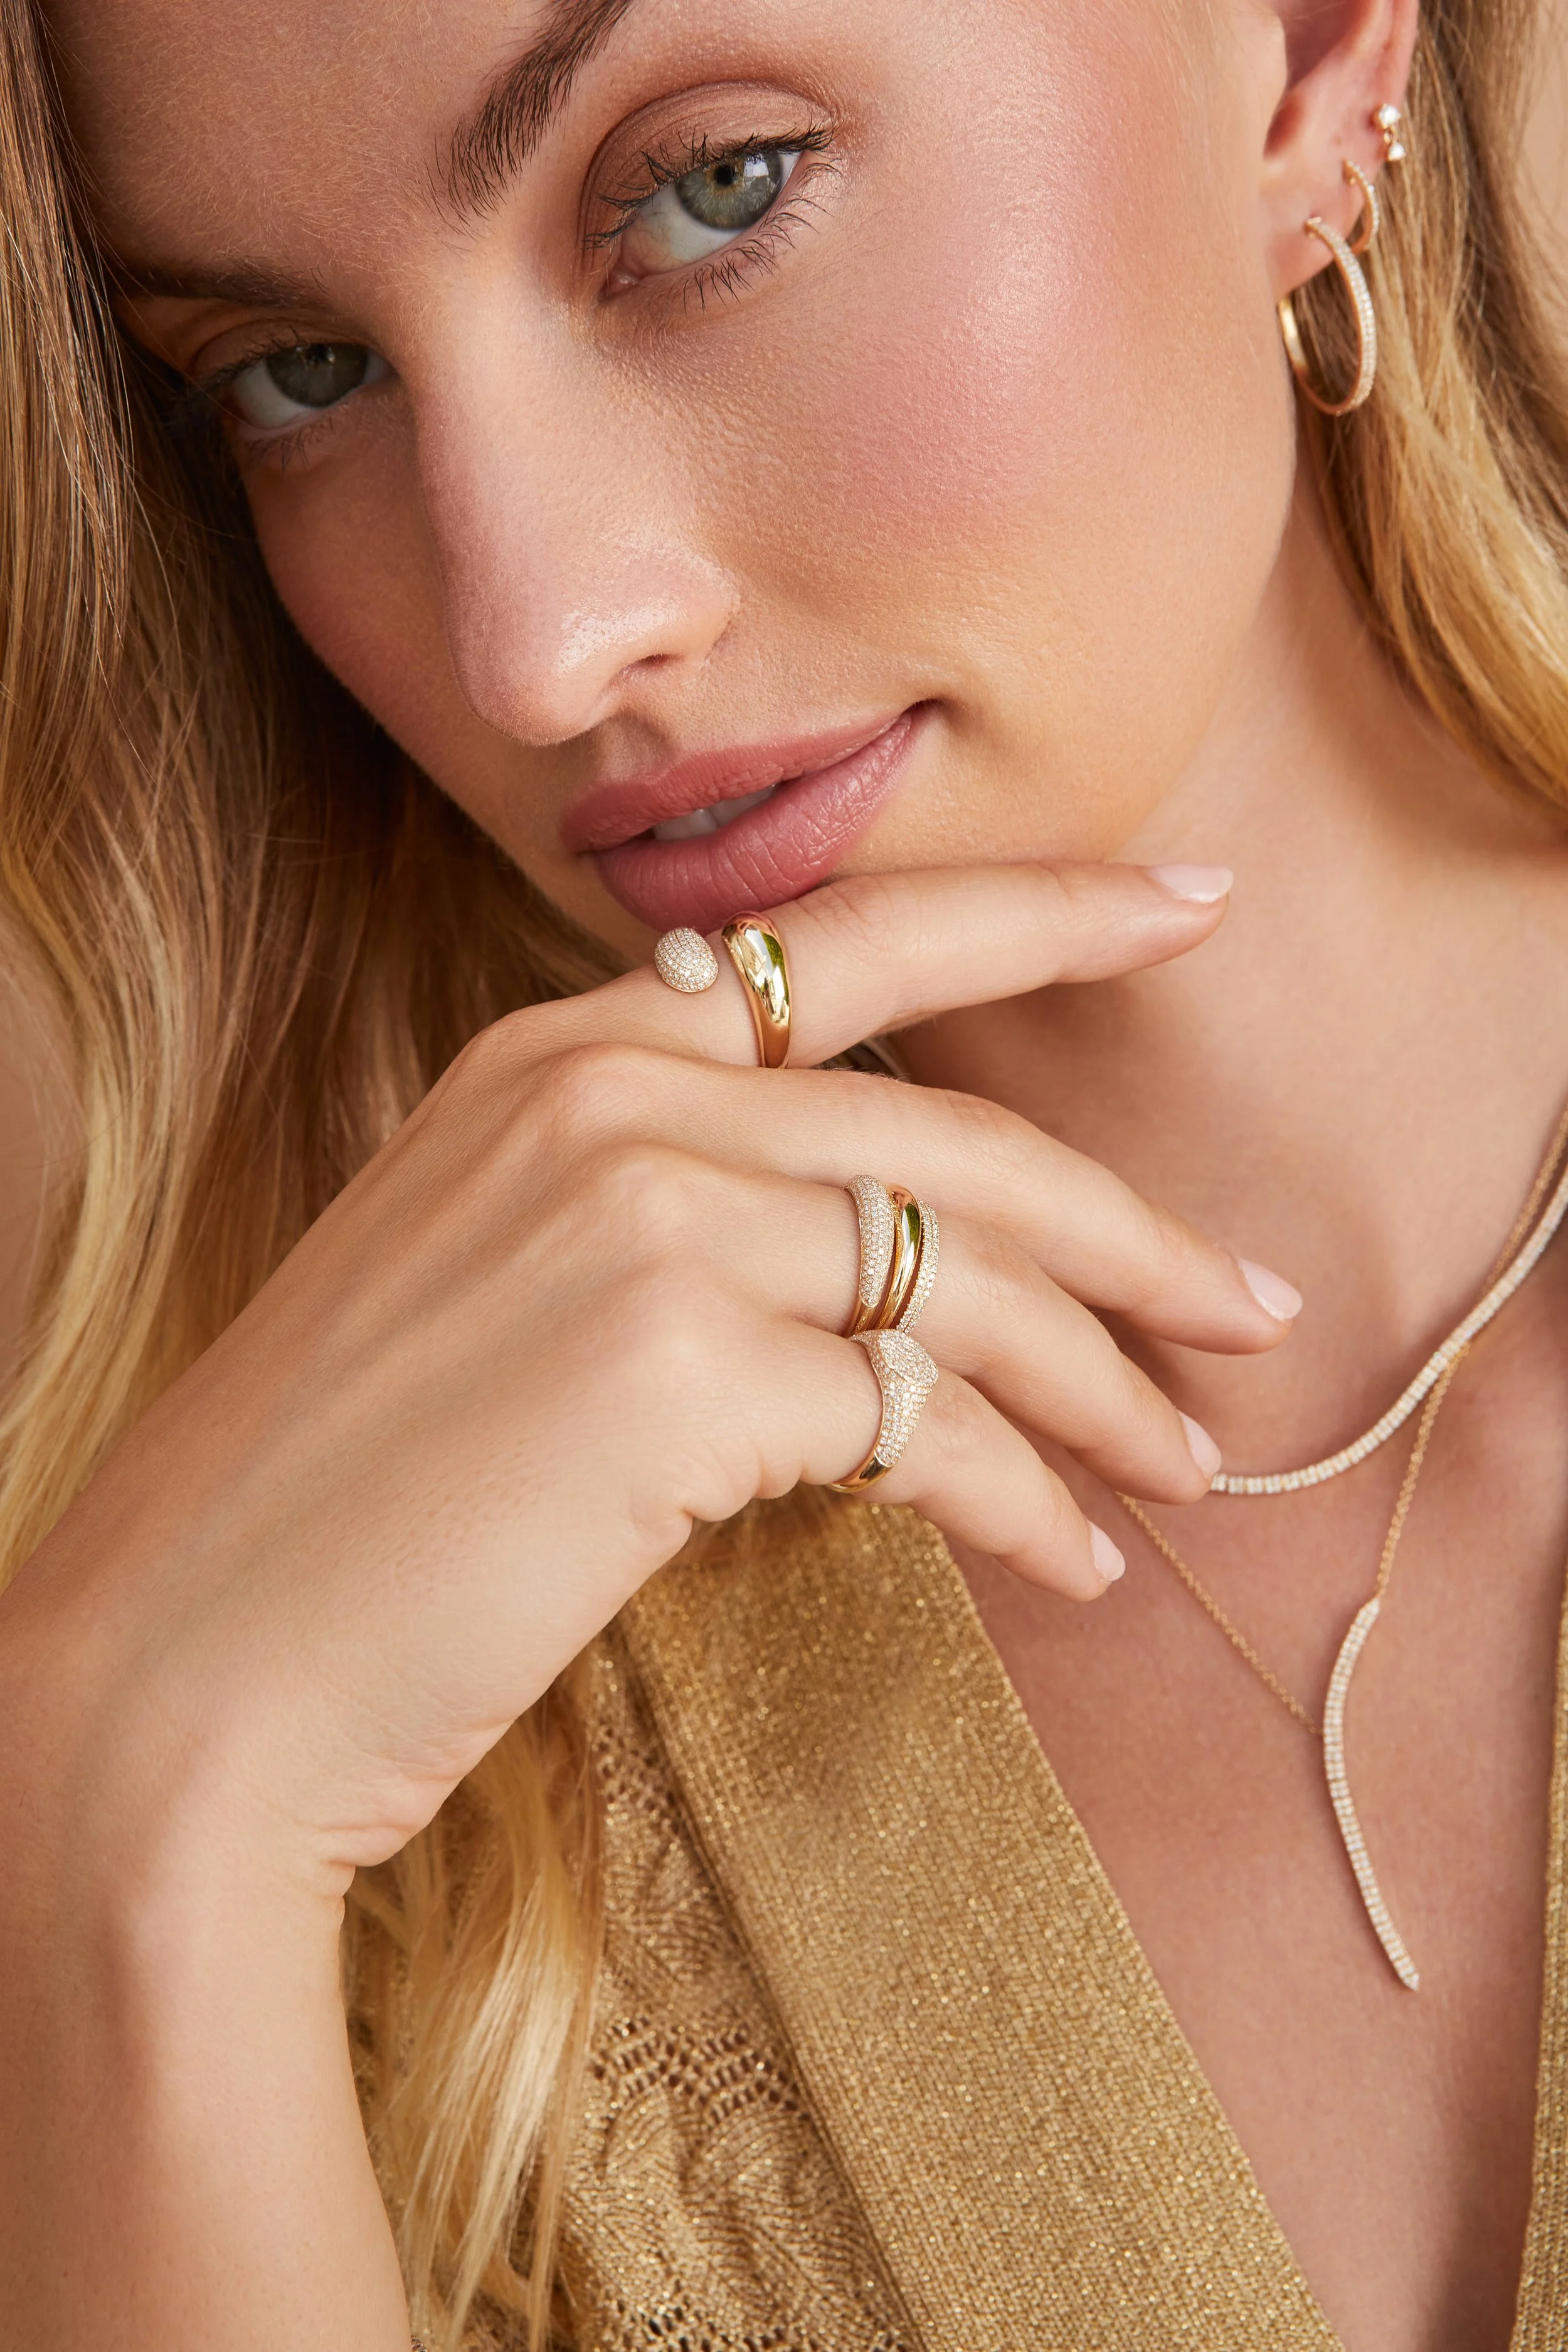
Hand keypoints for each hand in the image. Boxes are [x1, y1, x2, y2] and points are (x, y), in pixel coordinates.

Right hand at [1, 862, 1292, 1888]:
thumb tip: (884, 1289)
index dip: (1045, 908)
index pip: (849, 940)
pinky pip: (923, 1424)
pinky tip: (1066, 1565)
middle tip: (1249, 1313)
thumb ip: (680, 1224)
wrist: (194, 1660)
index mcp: (562, 1047)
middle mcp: (610, 1093)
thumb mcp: (512, 1287)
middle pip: (957, 1137)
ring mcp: (643, 1216)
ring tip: (1179, 1468)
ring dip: (1101, 1388)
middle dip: (1133, 1237)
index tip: (1191, 905)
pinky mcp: (675, 1367)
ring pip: (963, 1282)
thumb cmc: (356, 1500)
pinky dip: (1021, 1501)